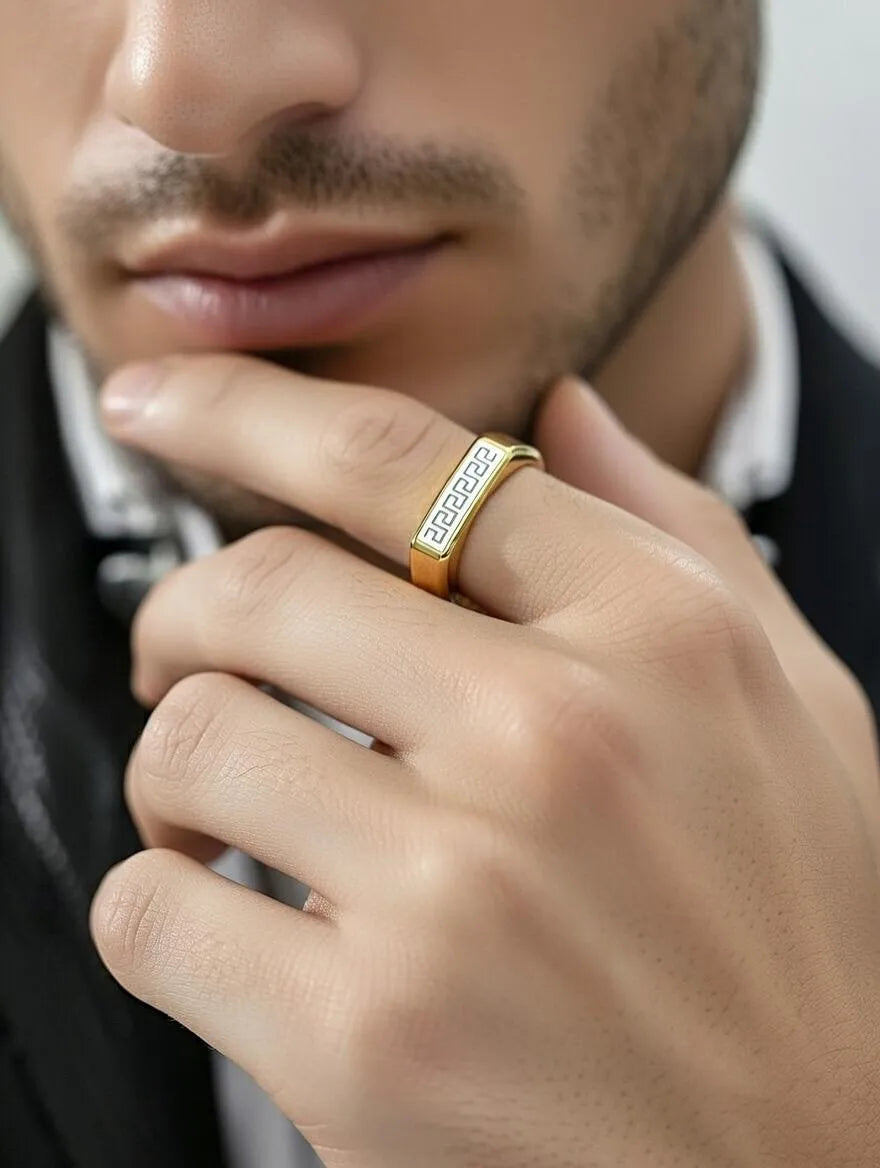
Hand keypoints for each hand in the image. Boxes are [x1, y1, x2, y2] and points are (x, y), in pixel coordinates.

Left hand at [91, 357, 879, 1167]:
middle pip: (259, 587)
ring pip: (190, 739)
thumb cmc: (807, 944)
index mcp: (660, 638)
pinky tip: (229, 917)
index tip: (161, 398)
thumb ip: (679, 533)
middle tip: (186, 645)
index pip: (406, 462)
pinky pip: (155, 913)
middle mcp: (553, 743)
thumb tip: (568, 412)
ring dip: (173, 764)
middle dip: (182, 609)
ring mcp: (454, 892)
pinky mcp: (365, 1043)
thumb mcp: (795, 705)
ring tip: (219, 805)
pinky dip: (157, 901)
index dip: (247, 407)